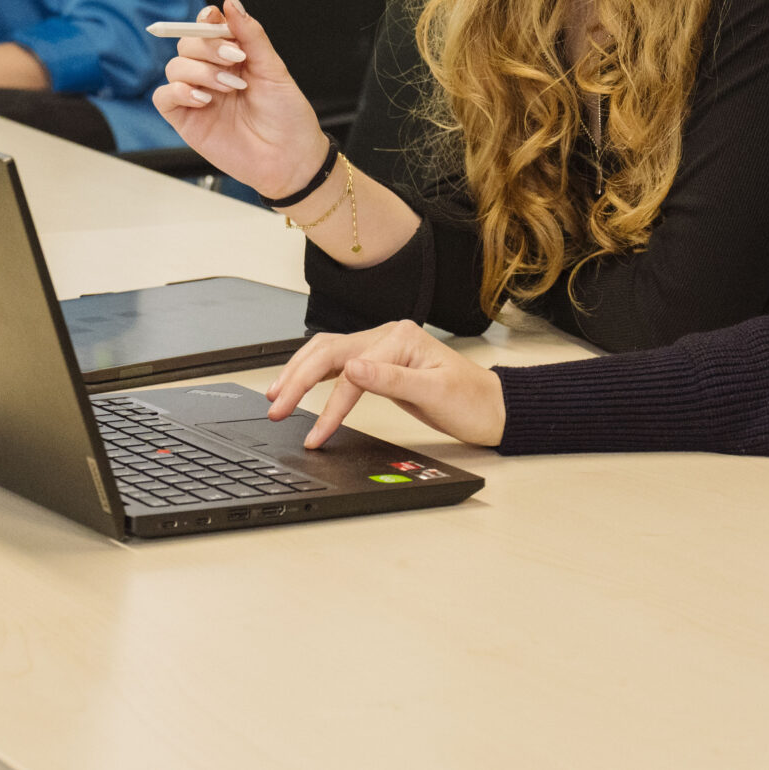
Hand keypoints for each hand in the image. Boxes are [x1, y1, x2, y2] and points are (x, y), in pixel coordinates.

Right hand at [152, 0, 327, 196]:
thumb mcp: (273, 69)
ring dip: (200, 71)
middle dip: (206, 47)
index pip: (206, 27)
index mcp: (232, 57)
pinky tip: (203, 98)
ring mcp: (197, 96)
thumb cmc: (287, 116)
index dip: (206, 20)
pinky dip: (178, 91)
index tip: (215, 20)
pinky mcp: (186, 120)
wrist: (290, 158)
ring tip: (228, 87)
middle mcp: (211, 74)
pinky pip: (164, 97)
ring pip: (174, 67)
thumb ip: (250, 35)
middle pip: (186, 44)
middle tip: (233, 60)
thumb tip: (231, 2)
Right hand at [264, 320, 507, 449]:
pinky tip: (299, 383)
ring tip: (276, 394)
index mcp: (399, 338)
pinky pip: (338, 363)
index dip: (329, 406)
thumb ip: (390, 380)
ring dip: (299, 372)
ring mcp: (382, 347)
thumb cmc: (471, 401)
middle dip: (297, 380)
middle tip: (275, 407)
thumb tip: (352, 370)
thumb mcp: (433, 393)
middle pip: (328, 353)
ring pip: (327, 353)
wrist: (492, 407)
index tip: (314, 433)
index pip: (351, 373)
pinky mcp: (380, 362)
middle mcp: (387, 336)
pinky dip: (315, 374)